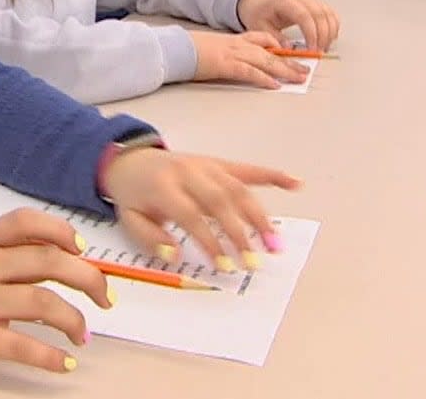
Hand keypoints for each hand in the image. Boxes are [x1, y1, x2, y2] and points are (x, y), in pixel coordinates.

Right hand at [0, 209, 112, 372]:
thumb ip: (3, 254)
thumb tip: (56, 259)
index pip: (26, 222)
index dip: (61, 231)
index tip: (82, 249)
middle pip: (49, 262)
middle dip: (88, 279)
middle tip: (104, 298)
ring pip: (45, 304)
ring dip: (75, 321)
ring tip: (82, 334)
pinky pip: (25, 346)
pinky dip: (52, 356)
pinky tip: (64, 363)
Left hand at [101, 148, 301, 267]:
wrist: (128, 160)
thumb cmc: (133, 196)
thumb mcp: (130, 219)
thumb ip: (151, 238)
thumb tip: (176, 255)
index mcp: (163, 186)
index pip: (191, 214)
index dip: (209, 240)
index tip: (225, 265)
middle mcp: (187, 172)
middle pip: (219, 200)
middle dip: (239, 232)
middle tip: (254, 261)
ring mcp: (205, 164)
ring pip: (237, 188)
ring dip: (259, 215)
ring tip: (276, 243)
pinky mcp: (217, 162)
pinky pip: (246, 169)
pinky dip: (272, 175)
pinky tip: (296, 184)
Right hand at [190, 30, 309, 89]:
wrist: (174, 48)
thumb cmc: (186, 50)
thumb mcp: (208, 48)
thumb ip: (221, 53)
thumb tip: (225, 61)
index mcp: (233, 40)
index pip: (261, 39)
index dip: (278, 46)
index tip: (290, 52)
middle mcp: (237, 45)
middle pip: (270, 52)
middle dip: (290, 61)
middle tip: (305, 70)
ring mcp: (233, 54)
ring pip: (266, 61)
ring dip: (284, 70)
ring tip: (299, 78)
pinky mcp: (226, 65)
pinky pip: (250, 72)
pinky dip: (263, 79)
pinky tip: (274, 85)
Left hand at [236, 0, 338, 50]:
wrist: (260, 5)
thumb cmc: (260, 15)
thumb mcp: (260, 27)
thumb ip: (274, 38)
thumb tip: (289, 48)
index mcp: (284, 2)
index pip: (304, 16)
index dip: (311, 34)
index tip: (312, 49)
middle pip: (320, 15)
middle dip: (323, 36)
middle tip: (319, 52)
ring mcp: (309, 0)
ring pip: (328, 14)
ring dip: (330, 33)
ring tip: (323, 48)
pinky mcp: (316, 4)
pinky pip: (330, 14)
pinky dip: (333, 27)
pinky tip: (328, 39)